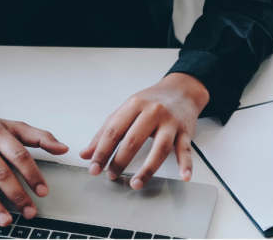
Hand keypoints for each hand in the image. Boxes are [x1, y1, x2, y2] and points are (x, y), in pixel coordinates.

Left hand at [80, 73, 208, 189]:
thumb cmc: (151, 101)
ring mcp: (171, 122)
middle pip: (134, 140)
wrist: (182, 90)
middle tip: (111, 176)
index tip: (94, 168)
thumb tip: (86, 154)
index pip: (114, 131)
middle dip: (120, 161)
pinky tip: (184, 176)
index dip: (102, 151)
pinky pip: (186, 150)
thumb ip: (106, 131)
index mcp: (134, 105)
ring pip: (160, 148)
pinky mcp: (186, 131)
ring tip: (135, 183)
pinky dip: (186, 164)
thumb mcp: (126, 110)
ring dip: (147, 169)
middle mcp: (153, 112)